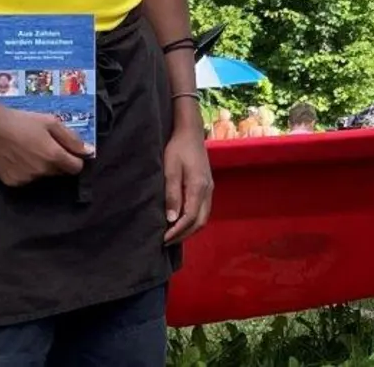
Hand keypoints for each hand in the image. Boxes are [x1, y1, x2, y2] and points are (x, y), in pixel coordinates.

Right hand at [0, 107, 93, 185]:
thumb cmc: (21, 120)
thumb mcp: (49, 122)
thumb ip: (71, 138)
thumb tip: (89, 152)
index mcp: (53, 156)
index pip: (75, 168)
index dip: (74, 159)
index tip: (67, 150)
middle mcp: (42, 172)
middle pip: (59, 172)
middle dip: (57, 161)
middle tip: (43, 145)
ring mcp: (26, 179)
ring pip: (42, 176)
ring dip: (40, 166)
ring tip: (27, 149)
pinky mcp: (12, 183)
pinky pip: (26, 179)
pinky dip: (25, 171)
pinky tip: (15, 157)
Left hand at [163, 128, 212, 243]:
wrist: (190, 132)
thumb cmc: (177, 148)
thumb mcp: (170, 169)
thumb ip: (172, 194)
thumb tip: (171, 219)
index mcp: (198, 187)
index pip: (189, 217)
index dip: (177, 231)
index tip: (163, 239)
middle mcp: (208, 191)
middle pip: (199, 222)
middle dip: (184, 234)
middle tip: (167, 241)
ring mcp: (209, 189)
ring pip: (203, 217)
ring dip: (189, 229)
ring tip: (173, 235)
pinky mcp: (208, 186)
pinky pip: (203, 210)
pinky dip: (193, 220)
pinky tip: (182, 221)